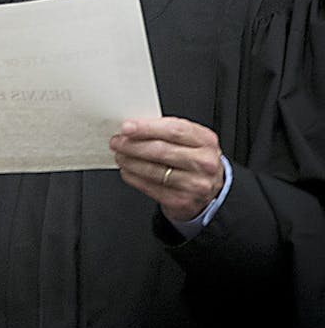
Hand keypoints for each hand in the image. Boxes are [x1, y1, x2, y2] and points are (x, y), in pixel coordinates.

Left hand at [110, 117, 225, 222]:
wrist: (209, 191)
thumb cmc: (194, 160)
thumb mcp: (190, 141)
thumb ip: (166, 131)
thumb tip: (133, 126)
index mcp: (206, 141)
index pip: (174, 130)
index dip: (147, 128)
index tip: (126, 127)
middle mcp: (204, 162)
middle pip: (161, 150)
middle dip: (133, 145)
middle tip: (117, 142)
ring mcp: (194, 184)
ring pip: (153, 170)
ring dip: (130, 161)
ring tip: (120, 156)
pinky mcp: (181, 200)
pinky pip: (150, 187)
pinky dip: (133, 177)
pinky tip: (127, 170)